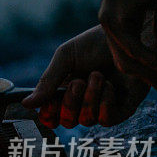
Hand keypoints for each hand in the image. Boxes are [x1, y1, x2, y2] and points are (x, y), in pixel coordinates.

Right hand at [21, 25, 148, 127]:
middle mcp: (83, 103)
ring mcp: (103, 107)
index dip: (48, 114)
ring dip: (89, 99)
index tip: (50, 101)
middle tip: (78, 82)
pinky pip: (106, 120)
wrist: (130, 34)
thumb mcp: (65, 58)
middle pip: (67, 122)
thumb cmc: (96, 43)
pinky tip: (109, 85)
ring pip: (86, 121)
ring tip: (98, 76)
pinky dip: (104, 103)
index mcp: (64, 91)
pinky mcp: (123, 108)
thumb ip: (47, 82)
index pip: (51, 116)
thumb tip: (26, 105)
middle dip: (69, 103)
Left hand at [98, 0, 156, 89]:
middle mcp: (108, 23)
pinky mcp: (114, 16)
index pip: (126, 54)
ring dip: (152, 69)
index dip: (144, 71)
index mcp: (117, 21)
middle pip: (123, 60)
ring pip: (127, 56)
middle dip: (146, 76)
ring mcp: (108, 20)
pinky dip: (147, 56)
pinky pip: (130, 44)